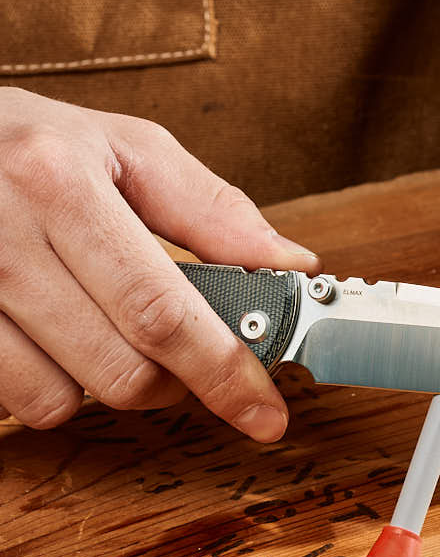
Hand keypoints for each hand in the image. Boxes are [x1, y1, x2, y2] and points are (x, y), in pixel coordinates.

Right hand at [0, 88, 320, 439]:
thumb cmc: (28, 142)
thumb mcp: (126, 148)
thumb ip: (212, 210)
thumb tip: (293, 264)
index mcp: (61, 184)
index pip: (162, 311)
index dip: (224, 373)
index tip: (265, 414)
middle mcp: (2, 238)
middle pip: (121, 371)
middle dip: (172, 382)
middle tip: (180, 351)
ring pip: (60, 400)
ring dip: (101, 382)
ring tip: (99, 325)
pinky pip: (11, 402)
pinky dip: (46, 384)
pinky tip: (50, 336)